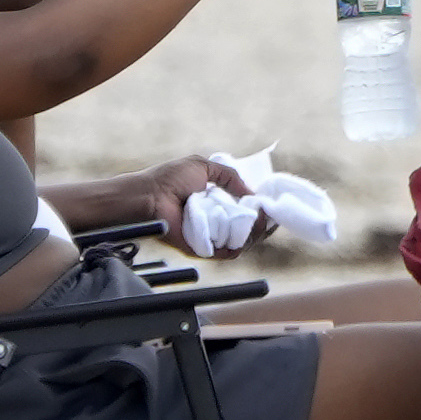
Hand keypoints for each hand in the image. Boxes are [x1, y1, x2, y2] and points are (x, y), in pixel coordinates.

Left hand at [145, 155, 261, 253]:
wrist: (150, 195)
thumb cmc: (170, 179)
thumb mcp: (203, 167)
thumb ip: (229, 176)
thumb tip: (251, 193)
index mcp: (215, 203)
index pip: (244, 211)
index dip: (259, 208)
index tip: (270, 203)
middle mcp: (215, 222)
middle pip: (248, 228)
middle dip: (263, 221)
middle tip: (269, 213)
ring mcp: (211, 237)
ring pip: (243, 241)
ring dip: (256, 231)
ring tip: (260, 219)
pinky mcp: (204, 249)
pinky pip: (230, 252)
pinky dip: (243, 243)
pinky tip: (250, 229)